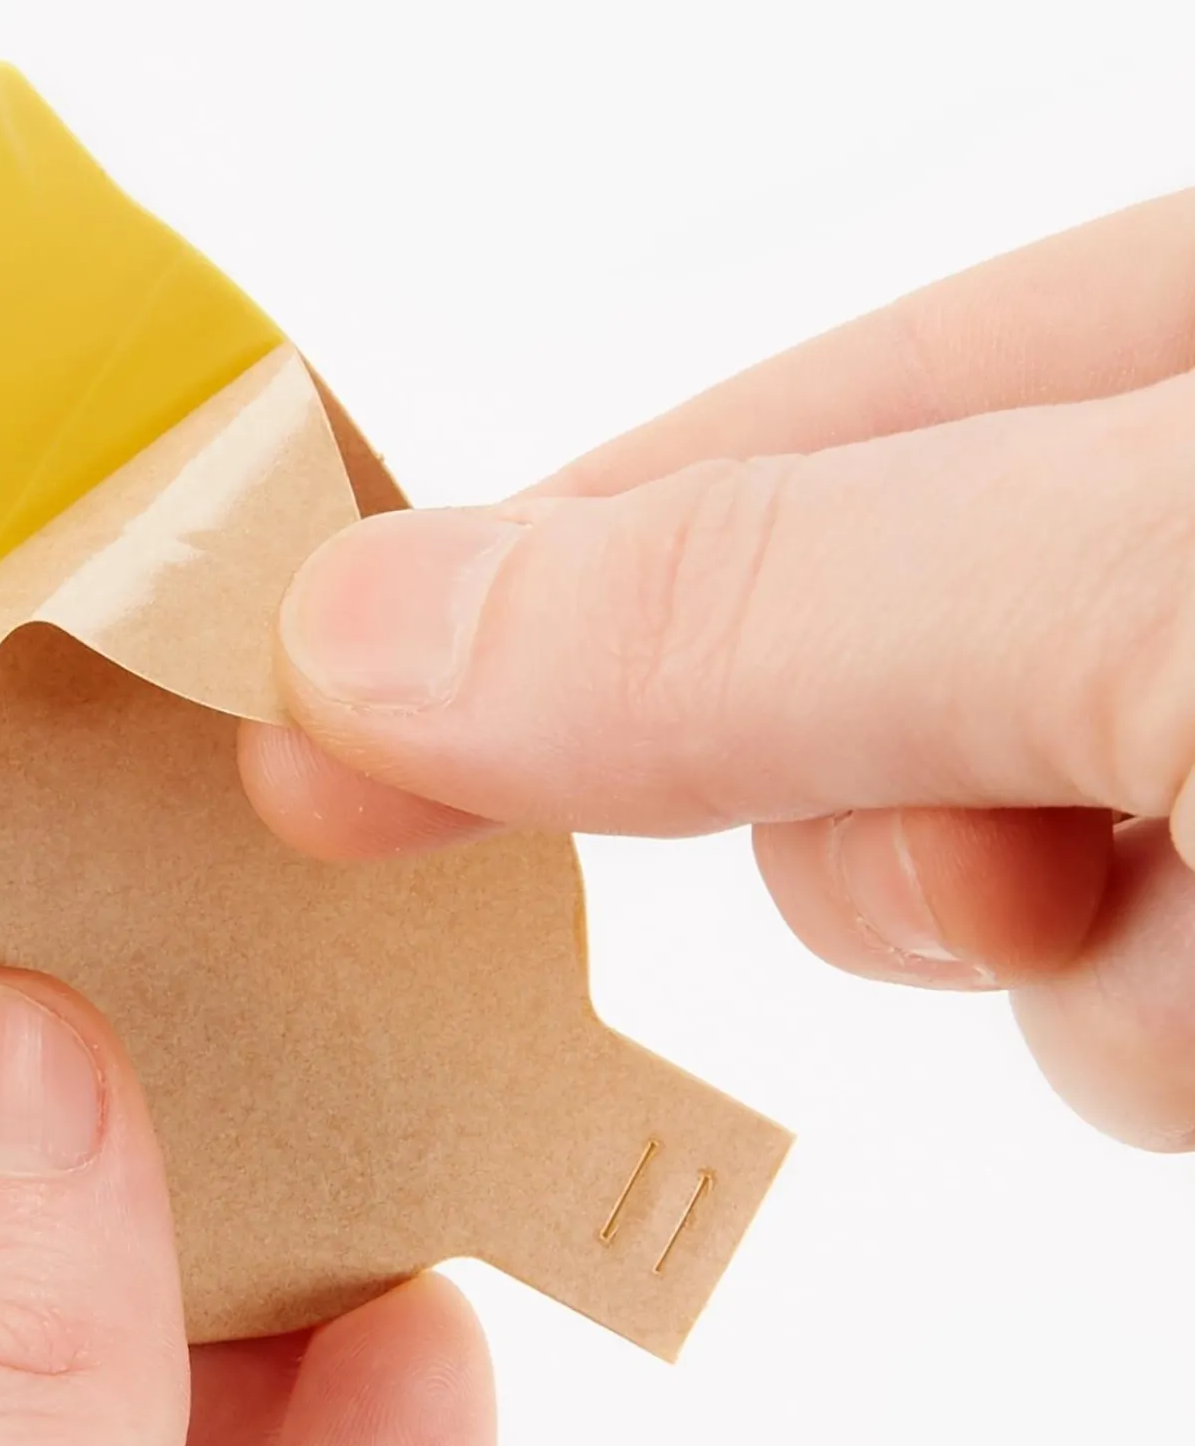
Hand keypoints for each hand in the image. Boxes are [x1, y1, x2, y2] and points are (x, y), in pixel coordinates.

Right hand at [243, 191, 1194, 1147]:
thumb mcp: (1153, 584)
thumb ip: (767, 601)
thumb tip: (367, 633)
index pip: (835, 402)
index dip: (577, 549)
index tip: (334, 706)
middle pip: (892, 675)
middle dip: (888, 812)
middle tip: (982, 862)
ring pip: (1005, 889)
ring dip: (1063, 966)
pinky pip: (1127, 1016)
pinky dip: (1162, 1043)